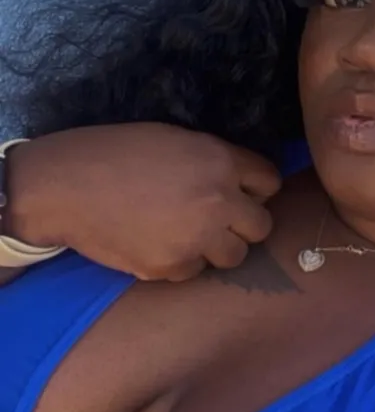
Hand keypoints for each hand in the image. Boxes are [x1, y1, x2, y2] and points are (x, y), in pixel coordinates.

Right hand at [5, 123, 280, 280]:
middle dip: (243, 224)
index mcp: (220, 161)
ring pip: (235, 257)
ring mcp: (198, 238)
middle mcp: (218, 201)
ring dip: (217, 248)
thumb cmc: (117, 153)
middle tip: (217, 220)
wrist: (66, 186)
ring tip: (188, 235)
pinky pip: (194, 271)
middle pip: (262, 226)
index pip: (271, 182)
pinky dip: (181, 262)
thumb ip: (214, 161)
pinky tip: (157, 243)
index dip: (255, 189)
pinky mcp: (173, 267)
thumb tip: (241, 182)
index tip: (240, 193)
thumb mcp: (175, 140)